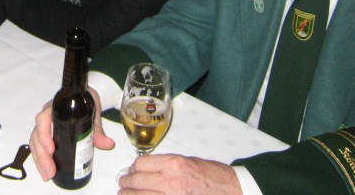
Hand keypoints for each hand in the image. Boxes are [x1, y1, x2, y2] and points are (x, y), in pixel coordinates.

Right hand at [30, 88, 114, 180]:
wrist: (84, 98)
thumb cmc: (85, 104)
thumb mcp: (93, 115)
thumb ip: (98, 130)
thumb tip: (109, 144)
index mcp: (55, 109)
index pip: (43, 120)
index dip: (44, 135)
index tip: (52, 149)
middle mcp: (46, 117)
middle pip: (36, 135)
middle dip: (41, 156)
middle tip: (50, 172)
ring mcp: (44, 127)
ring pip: (35, 143)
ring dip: (39, 161)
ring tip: (47, 175)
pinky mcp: (46, 135)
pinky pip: (39, 147)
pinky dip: (41, 160)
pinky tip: (46, 171)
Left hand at [117, 154, 241, 194]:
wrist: (233, 191)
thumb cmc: (213, 176)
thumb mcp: (188, 162)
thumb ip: (166, 165)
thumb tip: (146, 170)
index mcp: (174, 164)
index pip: (141, 164)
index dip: (132, 169)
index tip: (129, 172)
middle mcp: (170, 181)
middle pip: (136, 182)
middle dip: (126, 184)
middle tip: (122, 185)